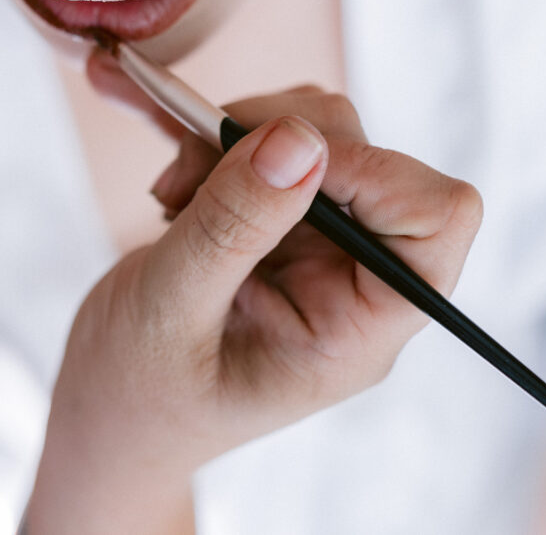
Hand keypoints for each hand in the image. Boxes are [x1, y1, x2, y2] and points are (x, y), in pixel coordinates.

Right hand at [24, 81, 482, 533]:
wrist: (110, 410)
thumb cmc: (137, 395)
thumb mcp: (169, 311)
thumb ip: (234, 226)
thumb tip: (300, 138)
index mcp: (358, 329)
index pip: (435, 221)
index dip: (372, 170)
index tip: (275, 160)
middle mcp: (353, 280)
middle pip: (372, 160)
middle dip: (275, 142)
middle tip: (187, 175)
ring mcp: (318, 246)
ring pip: (318, 134)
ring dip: (234, 140)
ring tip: (171, 194)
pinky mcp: (279, 219)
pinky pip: (271, 140)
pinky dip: (213, 137)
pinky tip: (172, 177)